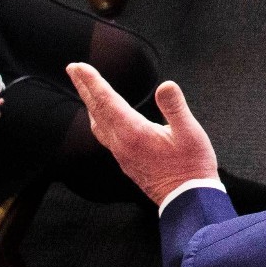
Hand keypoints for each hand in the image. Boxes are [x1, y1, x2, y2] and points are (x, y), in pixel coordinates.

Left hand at [66, 66, 219, 206]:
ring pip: (97, 124)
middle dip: (84, 87)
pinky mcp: (126, 160)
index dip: (93, 82)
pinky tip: (103, 117)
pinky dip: (98, 118)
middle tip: (74, 69)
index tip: (80, 67)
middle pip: (96, 111)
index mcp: (134, 133)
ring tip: (85, 89)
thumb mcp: (190, 133)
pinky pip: (104, 134)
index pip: (107, 102)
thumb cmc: (191, 166)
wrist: (187, 198)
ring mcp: (122, 153)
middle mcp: (122, 143)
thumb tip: (165, 85)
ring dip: (90, 103)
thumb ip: (175, 107)